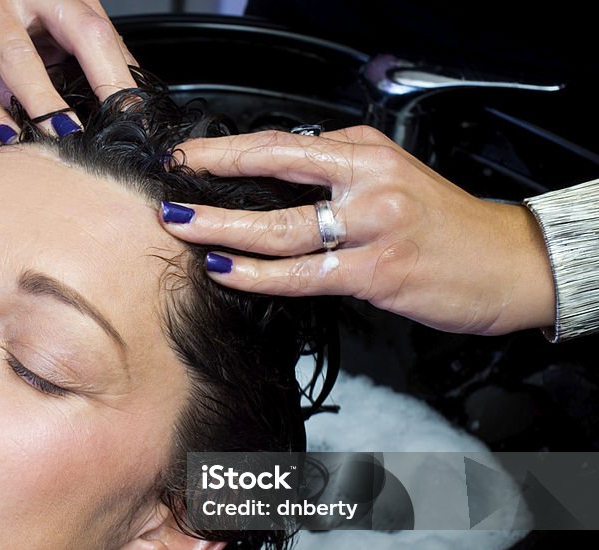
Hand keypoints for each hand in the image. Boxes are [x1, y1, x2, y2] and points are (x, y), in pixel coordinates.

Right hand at [0, 0, 137, 140]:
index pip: (103, 31)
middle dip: (107, 84)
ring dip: (47, 104)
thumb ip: (66, 54)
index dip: (124, 75)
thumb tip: (111, 101)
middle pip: (81, 32)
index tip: (138, 118)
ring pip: (23, 59)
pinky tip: (5, 135)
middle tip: (118, 129)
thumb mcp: (33, 24)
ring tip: (64, 137)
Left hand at [160, 125, 556, 335]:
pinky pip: (302, 274)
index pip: (283, 144)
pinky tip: (228, 271)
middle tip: (171, 191)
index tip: (187, 157)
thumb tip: (273, 188)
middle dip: (214, 181)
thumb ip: (338, 179)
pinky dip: (258, 275)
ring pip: (282, 227)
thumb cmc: (446, 227)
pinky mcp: (377, 270)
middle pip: (275, 172)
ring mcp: (373, 225)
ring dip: (225, 229)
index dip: (227, 151)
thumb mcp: (393, 181)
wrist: (508, 263)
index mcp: (368, 153)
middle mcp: (368, 181)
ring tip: (185, 228)